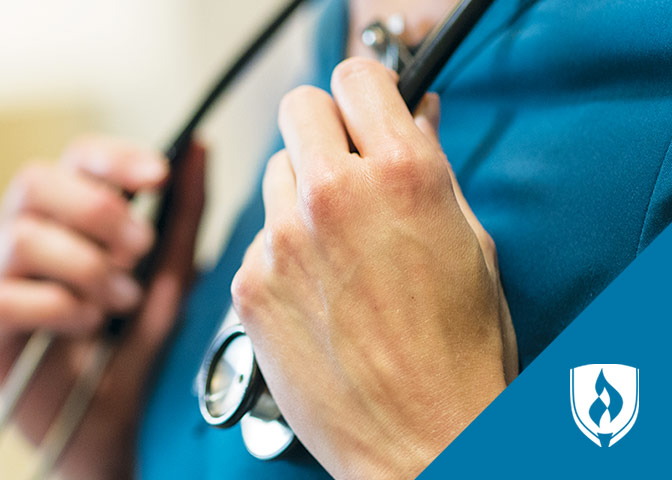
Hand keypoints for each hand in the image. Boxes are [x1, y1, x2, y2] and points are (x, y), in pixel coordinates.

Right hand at [0, 136, 204, 478]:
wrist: (113, 422)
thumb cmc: (135, 344)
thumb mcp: (172, 276)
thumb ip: (184, 215)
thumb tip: (199, 148)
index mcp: (66, 213)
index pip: (76, 157)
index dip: (114, 158)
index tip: (159, 175)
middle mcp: (20, 235)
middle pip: (33, 182)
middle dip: (97, 210)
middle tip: (141, 249)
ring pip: (19, 237)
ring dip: (84, 266)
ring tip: (120, 301)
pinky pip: (4, 297)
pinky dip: (57, 307)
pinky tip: (87, 325)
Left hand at [230, 58, 517, 478]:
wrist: (419, 441)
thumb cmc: (459, 355)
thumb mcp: (470, 244)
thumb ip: (430, 170)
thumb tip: (413, 120)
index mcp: (402, 175)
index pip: (356, 78)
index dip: (364, 93)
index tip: (366, 110)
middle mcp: (334, 196)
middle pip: (299, 110)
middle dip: (324, 131)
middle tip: (344, 167)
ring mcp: (283, 240)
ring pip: (274, 175)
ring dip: (300, 195)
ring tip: (334, 246)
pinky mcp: (250, 283)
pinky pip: (258, 238)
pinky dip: (280, 254)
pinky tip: (314, 292)